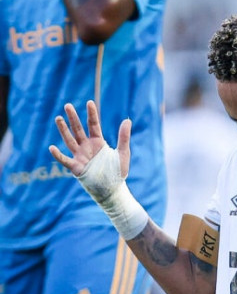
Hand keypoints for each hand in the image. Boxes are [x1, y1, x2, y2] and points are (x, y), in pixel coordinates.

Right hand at [50, 100, 146, 239]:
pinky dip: (58, 155)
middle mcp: (87, 147)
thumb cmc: (117, 172)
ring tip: (58, 118)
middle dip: (73, 118)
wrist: (112, 190)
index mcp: (98, 142)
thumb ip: (124, 138)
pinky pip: (65, 160)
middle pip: (78, 129)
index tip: (89, 102)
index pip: (93, 125)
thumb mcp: (123, 154)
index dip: (91, 114)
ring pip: (70, 141)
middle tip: (68, 105)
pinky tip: (52, 147)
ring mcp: (80, 156)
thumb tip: (127, 120)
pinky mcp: (77, 168)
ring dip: (63, 130)